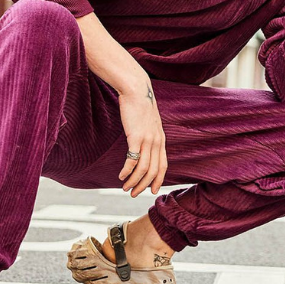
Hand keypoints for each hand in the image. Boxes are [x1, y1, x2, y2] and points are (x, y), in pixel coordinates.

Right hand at [118, 79, 167, 196]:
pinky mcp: (136, 136)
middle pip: (153, 171)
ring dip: (134, 181)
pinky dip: (127, 170)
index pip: (163, 165)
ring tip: (125, 188)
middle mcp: (157, 142)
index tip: (152, 191)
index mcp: (161, 140)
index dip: (158, 180)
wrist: (136, 90)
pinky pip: (133, 159)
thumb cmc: (139, 105)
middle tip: (133, 194)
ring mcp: (147, 140)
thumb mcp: (148, 122)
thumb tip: (141, 144)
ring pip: (143, 168)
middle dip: (143, 185)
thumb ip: (147, 134)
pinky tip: (121, 175)